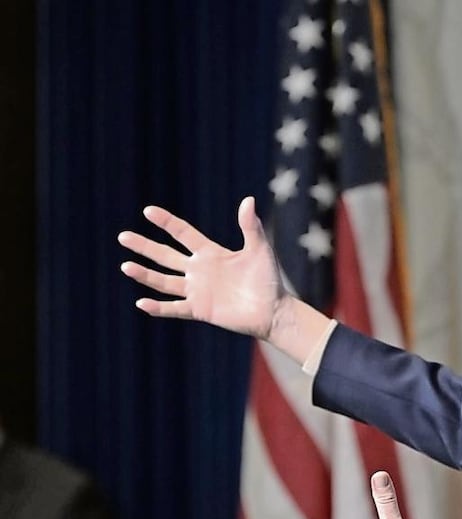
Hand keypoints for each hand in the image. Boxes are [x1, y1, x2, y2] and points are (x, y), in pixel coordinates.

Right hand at [118, 197, 284, 338]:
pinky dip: (158, 307)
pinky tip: (141, 303)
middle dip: (145, 247)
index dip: (167, 223)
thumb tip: (248, 199)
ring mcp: (197, 291)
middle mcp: (199, 270)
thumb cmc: (268, 279)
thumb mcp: (259, 249)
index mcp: (211, 253)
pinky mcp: (200, 310)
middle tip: (123, 237)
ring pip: (164, 281)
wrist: (274, 311)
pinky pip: (174, 308)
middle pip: (165, 256)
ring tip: (125, 266)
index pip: (183, 234)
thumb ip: (250, 227)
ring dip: (145, 274)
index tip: (148, 211)